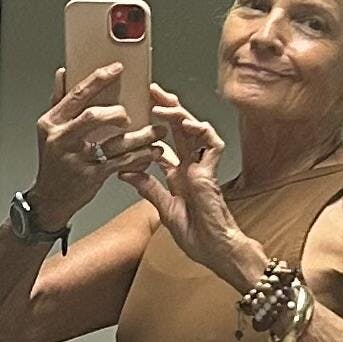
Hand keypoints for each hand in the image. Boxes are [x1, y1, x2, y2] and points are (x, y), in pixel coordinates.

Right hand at [31, 63, 163, 229]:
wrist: (50, 199)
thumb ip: (58, 102)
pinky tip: (150, 153)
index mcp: (52, 122)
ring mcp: (77, 159)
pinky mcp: (92, 176)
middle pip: (93, 117)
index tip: (117, 69)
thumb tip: (64, 73)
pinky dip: (139, 157)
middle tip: (129, 115)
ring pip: (113, 142)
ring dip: (139, 137)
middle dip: (116, 113)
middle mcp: (62, 139)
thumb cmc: (53, 163)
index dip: (99, 79)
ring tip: (156, 132)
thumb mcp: (49, 131)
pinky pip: (121, 163)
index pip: (77, 95)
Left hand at [117, 83, 249, 281]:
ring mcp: (203, 168)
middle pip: (179, 131)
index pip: (165, 146)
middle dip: (167, 109)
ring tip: (162, 103)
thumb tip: (125, 172)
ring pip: (194, 131)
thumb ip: (149, 189)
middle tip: (151, 90)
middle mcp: (191, 168)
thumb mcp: (164, 210)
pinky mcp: (213, 172)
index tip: (136, 116)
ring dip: (179, 115)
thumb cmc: (198, 237)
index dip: (152, 131)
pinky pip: (211, 143)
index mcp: (179, 177)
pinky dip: (201, 131)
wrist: (216, 251)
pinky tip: (186, 123)